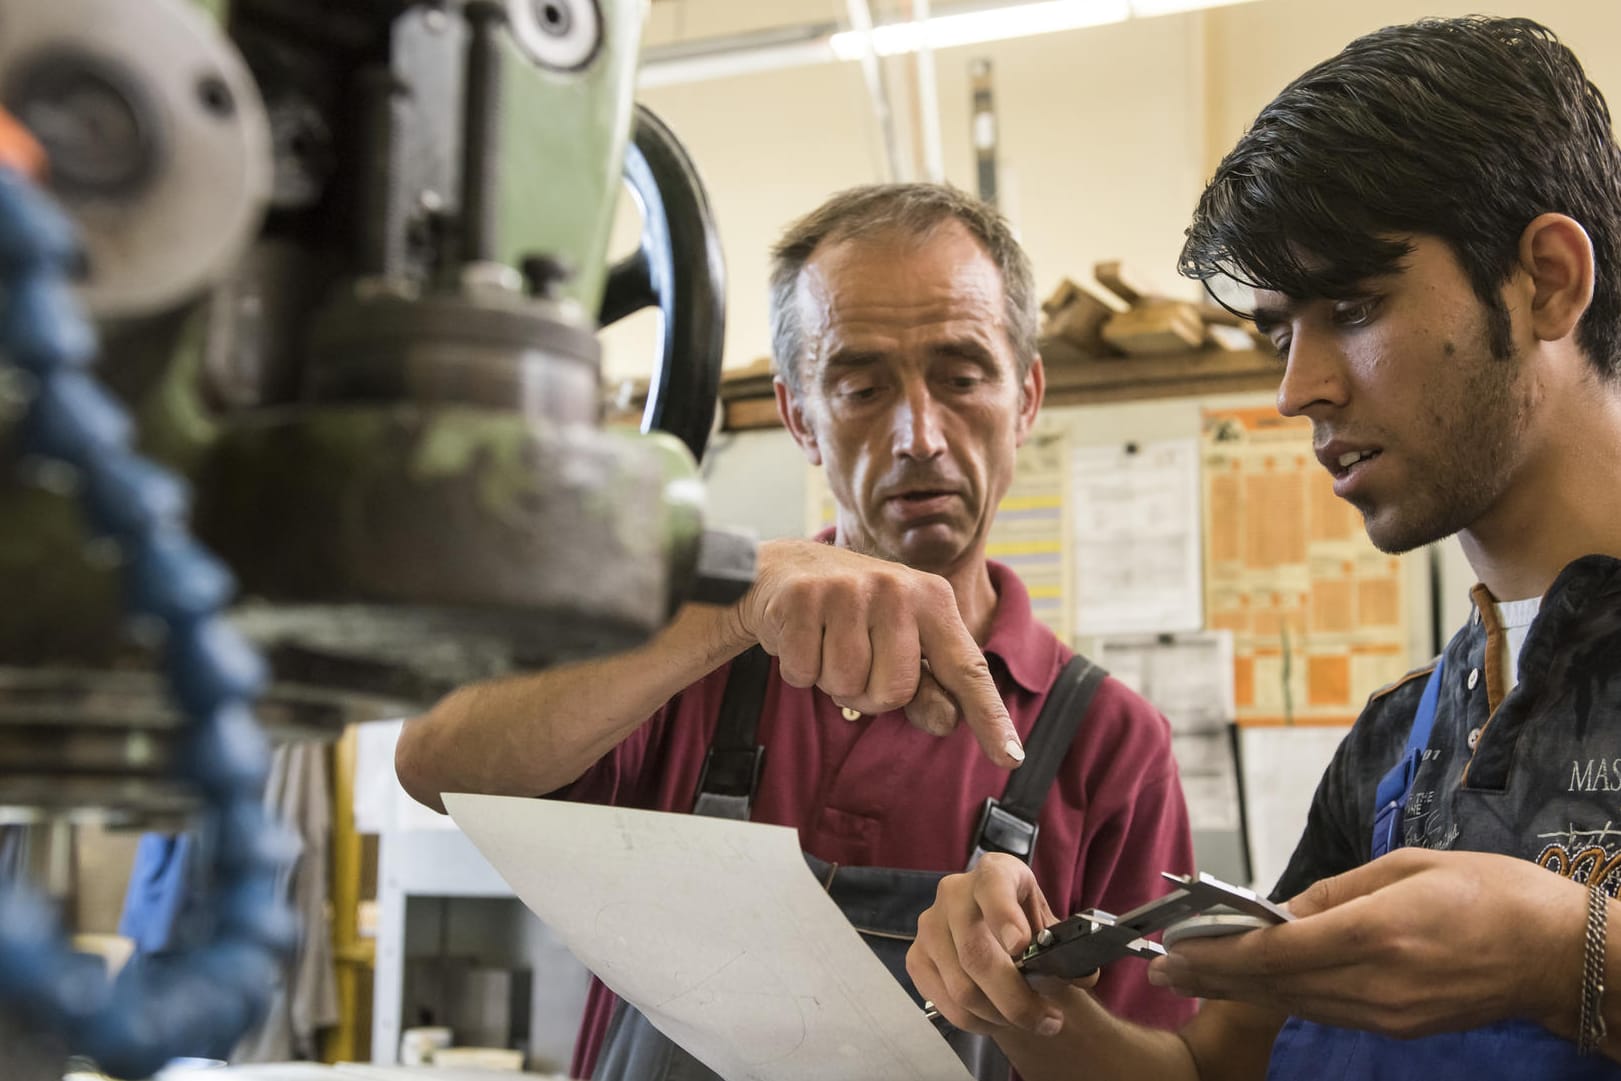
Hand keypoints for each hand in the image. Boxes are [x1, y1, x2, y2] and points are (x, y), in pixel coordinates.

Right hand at [736, 539, 1022, 766]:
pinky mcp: (803, 598)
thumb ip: (926, 685)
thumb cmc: (854, 615)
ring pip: (846, 686)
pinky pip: (803, 673)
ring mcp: (849, 590)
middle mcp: (897, 588)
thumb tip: (948, 721)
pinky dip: (798, 669)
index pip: (966, 670)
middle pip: (894, 692)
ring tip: (827, 644)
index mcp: (933, 599)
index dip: (989, 718)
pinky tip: (801, 637)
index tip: (1012, 758)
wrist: (786, 570)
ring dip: (830, 680)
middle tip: (854, 659)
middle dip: (868, 693)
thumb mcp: (899, 641)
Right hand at [907, 854, 1097, 1035]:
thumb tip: (1084, 976)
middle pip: (977, 954)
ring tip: (1027, 1021)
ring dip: (1000, 1016)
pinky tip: (996, 1018)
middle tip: (1049, 1020)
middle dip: (1016, 998)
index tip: (1022, 945)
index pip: (993, 887)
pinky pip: (946, 1002)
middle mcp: (953, 894)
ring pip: (961, 986)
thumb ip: (1065, 947)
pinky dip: (976, 1021)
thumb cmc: (1021, 918)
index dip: (1005, 916)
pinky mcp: (916, 957)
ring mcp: (930, 926)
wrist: (988, 917)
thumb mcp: (1047, 921)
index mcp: (993, 873)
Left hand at [1147, 848, 1585, 1038]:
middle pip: (1273, 985)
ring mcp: (1387, 1014)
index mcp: (1376, 932)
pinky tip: (1257, 983)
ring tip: (1194, 975)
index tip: (1174, 949)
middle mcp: (1375, 983)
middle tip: (1162, 969)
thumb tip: (1279, 910)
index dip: (1217, 953)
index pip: (1275, 952)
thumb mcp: (1406, 867)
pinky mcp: (1398, 1027)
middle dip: (1212, 977)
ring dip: (1241, 989)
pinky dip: (1285, 996)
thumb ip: (1335, 890)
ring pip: (1295, 1004)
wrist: (1558, 953)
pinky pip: (1326, 1011)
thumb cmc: (1491, 893)